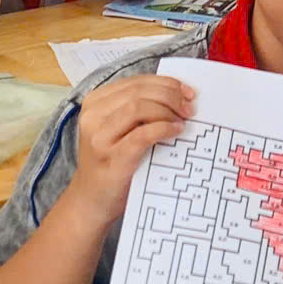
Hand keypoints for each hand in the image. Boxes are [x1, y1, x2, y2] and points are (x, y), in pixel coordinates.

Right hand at [62, 74, 194, 230]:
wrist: (92, 202)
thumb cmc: (112, 163)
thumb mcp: (118, 129)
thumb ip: (137, 110)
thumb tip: (178, 94)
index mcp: (95, 102)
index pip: (135, 81)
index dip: (165, 82)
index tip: (187, 91)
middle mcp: (93, 116)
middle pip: (139, 91)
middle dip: (170, 95)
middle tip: (190, 108)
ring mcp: (100, 138)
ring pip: (140, 107)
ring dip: (168, 110)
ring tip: (183, 120)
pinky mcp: (112, 158)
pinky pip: (143, 134)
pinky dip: (163, 128)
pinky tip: (175, 131)